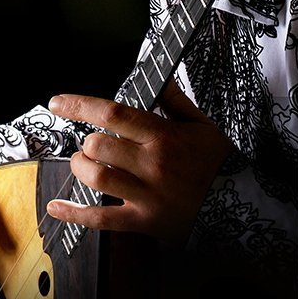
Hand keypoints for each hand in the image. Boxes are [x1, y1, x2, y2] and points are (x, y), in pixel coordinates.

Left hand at [45, 83, 232, 245]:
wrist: (241, 206)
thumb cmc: (217, 163)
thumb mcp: (202, 126)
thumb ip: (174, 101)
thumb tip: (156, 78)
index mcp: (164, 137)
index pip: (113, 113)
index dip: (79, 105)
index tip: (57, 103)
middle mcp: (153, 165)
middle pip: (98, 146)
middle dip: (85, 143)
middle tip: (89, 145)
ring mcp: (148, 195)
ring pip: (97, 177)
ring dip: (80, 168)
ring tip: (84, 164)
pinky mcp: (144, 220)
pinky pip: (102, 219)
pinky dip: (74, 214)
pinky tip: (56, 207)